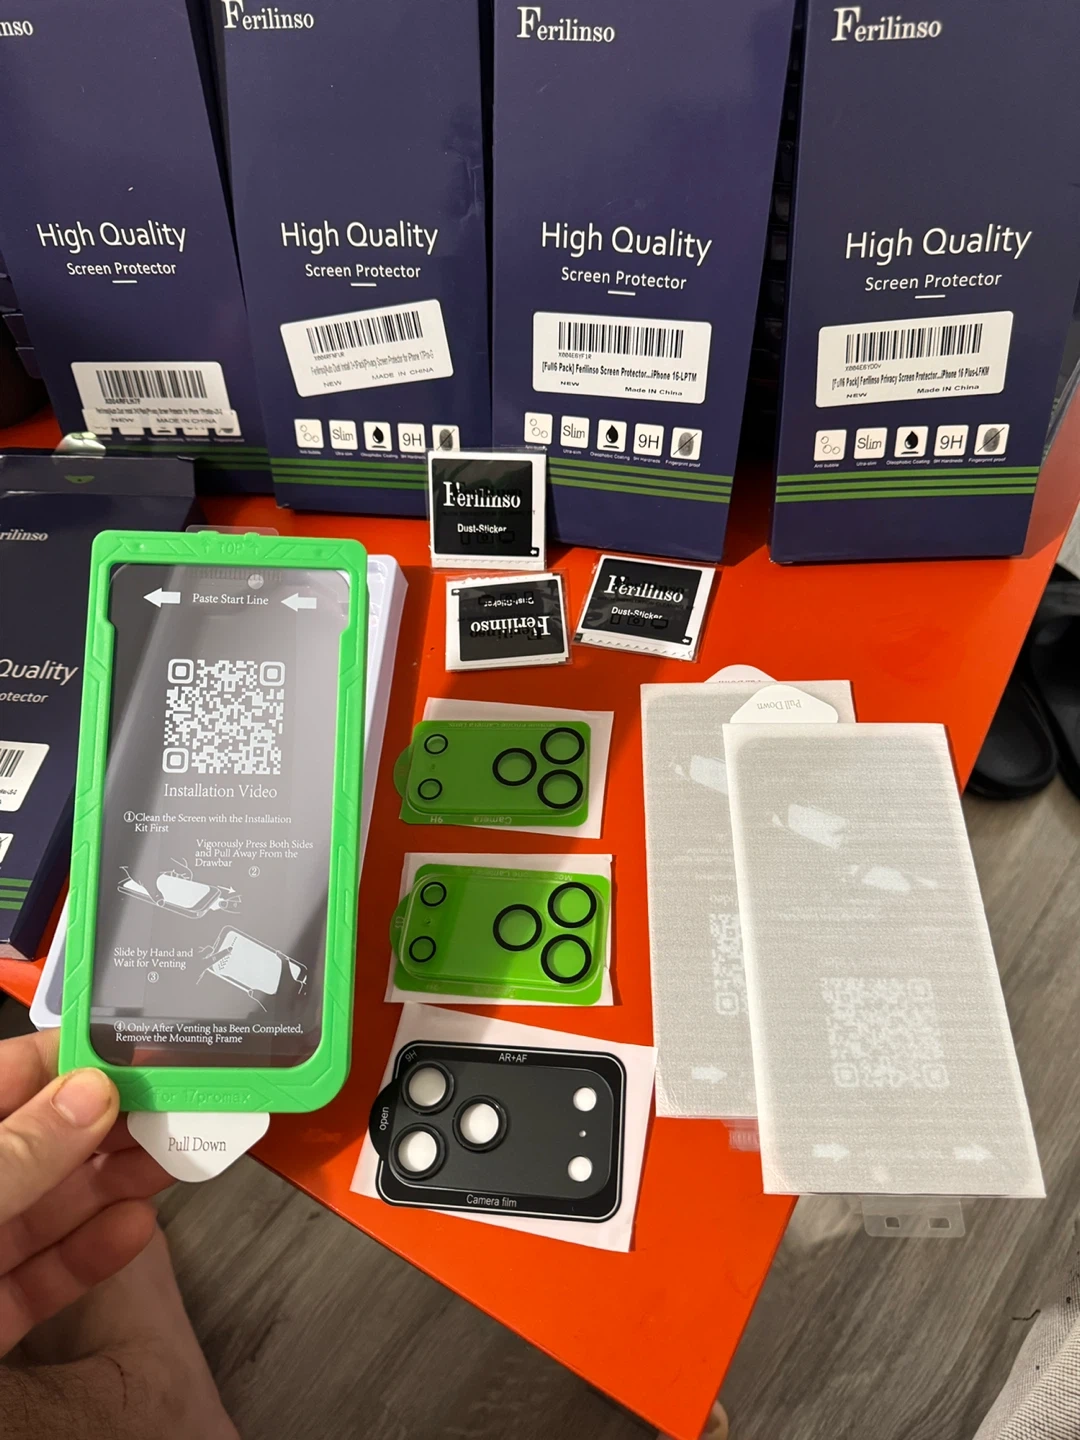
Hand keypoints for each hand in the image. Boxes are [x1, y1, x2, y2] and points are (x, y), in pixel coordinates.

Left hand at [0, 1029, 171, 1356]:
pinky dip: (89, 1254)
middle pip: (32, 1143)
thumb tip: (85, 1096)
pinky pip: (38, 1276)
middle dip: (106, 1123)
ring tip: (167, 1161)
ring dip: (111, 1182)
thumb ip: (16, 1156)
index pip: (2, 1081)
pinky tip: (132, 1230)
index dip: (70, 1063)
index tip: (136, 1054)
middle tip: (171, 1110)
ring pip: (42, 1208)